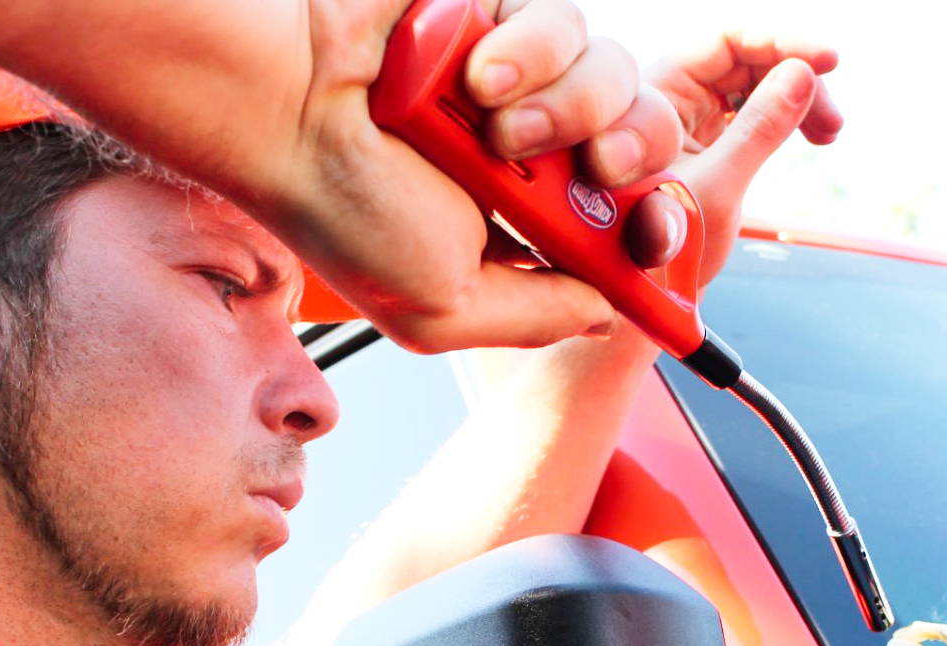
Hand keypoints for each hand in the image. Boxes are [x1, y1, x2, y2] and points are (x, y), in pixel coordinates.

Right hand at [268, 0, 684, 351]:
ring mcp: (521, 79)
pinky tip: (478, 75)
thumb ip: (538, 316)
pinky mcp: (503, 14)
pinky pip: (570, 23)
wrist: (285, 107)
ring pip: (617, 80)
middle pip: (646, 144)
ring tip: (497, 126)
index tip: (661, 235)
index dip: (658, 229)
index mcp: (523, 226)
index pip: (626, 225)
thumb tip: (611, 313)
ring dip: (569, 108)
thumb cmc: (345, 214)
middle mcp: (531, 151)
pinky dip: (534, 51)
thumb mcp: (443, 309)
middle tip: (592, 169)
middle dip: (632, 160)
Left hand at [628, 33, 842, 286]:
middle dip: (796, 78)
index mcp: (654, 98)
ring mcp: (690, 118)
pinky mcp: (708, 140)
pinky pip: (755, 109)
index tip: (826, 60)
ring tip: (827, 134)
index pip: (723, 42)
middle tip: (831, 123)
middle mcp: (670, 98)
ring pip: (757, 82)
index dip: (778, 41)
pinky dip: (788, 119)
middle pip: (747, 58)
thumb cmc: (655, 256)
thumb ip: (757, 132)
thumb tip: (803, 75)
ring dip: (800, 99)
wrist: (638, 301)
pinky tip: (813, 134)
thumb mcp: (715, 192)